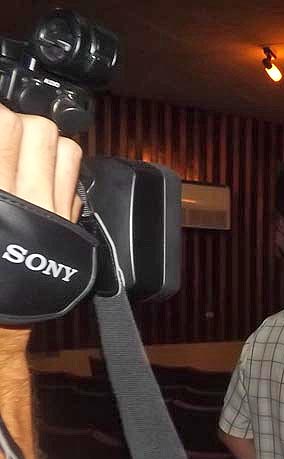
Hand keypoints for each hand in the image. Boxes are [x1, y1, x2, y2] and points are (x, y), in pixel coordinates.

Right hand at [0, 105, 82, 347]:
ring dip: (46, 143)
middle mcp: (30, 198)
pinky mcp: (71, 223)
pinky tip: (41, 175)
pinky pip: (76, 180)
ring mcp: (56, 210)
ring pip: (67, 150)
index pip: (5, 124)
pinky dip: (61, 168)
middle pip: (39, 129)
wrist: (0, 311)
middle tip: (3, 132)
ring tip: (24, 151)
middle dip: (18, 122)